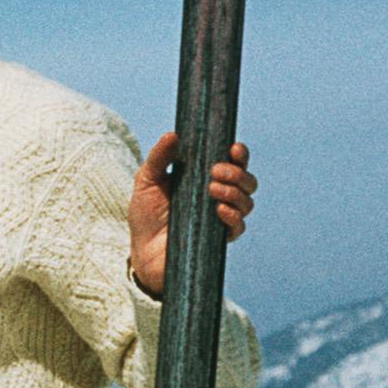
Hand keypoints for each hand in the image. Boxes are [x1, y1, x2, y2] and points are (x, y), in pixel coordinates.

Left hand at [128, 135, 255, 296]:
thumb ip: (158, 158)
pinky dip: (232, 216)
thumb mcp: (146, 182)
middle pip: (247, 181)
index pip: (234, 163)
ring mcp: (221, 219)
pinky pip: (238, 227)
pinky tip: (219, 210)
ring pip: (247, 202)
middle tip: (215, 171)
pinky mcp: (219, 240)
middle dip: (238, 172)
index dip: (240, 154)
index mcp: (206, 180)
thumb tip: (172, 134)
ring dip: (235, 192)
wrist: (140, 252)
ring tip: (212, 189)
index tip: (233, 148)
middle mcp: (219, 198)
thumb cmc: (145, 216)